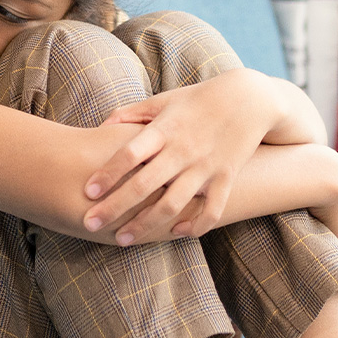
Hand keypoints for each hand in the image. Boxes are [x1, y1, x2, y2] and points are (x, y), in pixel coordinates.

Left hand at [82, 69, 277, 244]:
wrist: (250, 98)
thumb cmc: (199, 99)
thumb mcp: (165, 99)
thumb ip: (132, 113)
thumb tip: (101, 126)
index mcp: (165, 129)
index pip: (130, 154)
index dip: (107, 174)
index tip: (87, 191)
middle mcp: (183, 151)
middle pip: (144, 185)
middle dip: (115, 207)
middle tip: (90, 223)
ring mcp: (206, 167)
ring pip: (172, 204)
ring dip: (145, 225)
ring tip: (122, 238)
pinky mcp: (226, 178)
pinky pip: (211, 211)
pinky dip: (194, 226)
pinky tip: (175, 232)